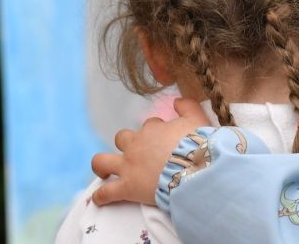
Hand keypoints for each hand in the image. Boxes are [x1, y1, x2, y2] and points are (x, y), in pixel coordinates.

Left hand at [90, 98, 209, 205]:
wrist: (194, 169)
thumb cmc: (198, 145)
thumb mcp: (197, 119)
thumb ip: (187, 106)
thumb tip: (177, 100)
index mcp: (152, 130)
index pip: (150, 126)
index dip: (157, 132)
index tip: (165, 141)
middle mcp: (136, 146)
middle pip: (122, 138)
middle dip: (127, 143)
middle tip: (138, 153)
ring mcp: (128, 167)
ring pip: (102, 161)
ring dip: (101, 166)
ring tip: (104, 172)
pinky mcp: (126, 188)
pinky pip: (106, 192)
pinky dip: (101, 196)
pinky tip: (100, 198)